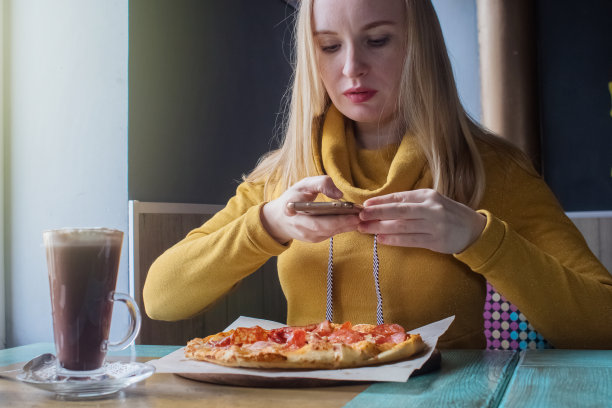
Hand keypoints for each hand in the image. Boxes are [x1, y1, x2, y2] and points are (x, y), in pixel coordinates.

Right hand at [261, 176, 360, 243]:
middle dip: (346, 223)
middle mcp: (302, 229)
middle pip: (327, 229)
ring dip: (348, 225)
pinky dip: (343, 227)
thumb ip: (321, 183)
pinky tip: (354, 220)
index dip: (336, 220)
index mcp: (295, 215)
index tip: (353, 214)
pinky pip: (331, 233)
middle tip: (363, 215)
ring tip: (362, 216)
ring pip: (331, 232)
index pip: (318, 222)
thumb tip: (339, 194)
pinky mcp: (316, 239)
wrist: (279, 219)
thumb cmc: (292, 198)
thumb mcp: (303, 185)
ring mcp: (309, 237)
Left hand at [358, 189, 485, 253]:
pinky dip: (395, 240)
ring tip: (365, 229)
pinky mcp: (436, 241)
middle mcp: (431, 209)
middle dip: (377, 213)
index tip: (364, 204)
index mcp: (428, 196)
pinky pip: (411, 240)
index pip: (399, 197)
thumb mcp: (431, 202)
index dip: (380, 201)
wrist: (473, 230)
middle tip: (360, 216)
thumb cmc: (447, 214)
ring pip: (402, 226)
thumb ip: (410, 202)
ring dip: (381, 228)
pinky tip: (381, 239)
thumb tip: (382, 205)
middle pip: (399, 211)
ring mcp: (434, 225)